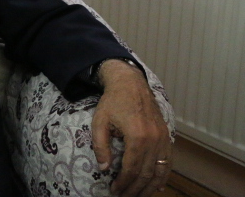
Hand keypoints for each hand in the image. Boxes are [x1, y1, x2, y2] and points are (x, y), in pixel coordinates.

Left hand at [91, 59, 171, 196]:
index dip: (123, 183)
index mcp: (137, 136)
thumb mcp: (99, 122)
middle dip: (135, 189)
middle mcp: (154, 139)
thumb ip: (100, 146)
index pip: (131, 169)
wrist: (130, 83)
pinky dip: (163, 175)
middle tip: (125, 196)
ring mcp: (163, 138)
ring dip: (150, 187)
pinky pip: (168, 160)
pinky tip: (157, 186)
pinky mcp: (167, 135)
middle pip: (146, 173)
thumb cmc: (112, 102)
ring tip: (139, 195)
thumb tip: (104, 168)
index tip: (115, 190)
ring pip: (160, 170)